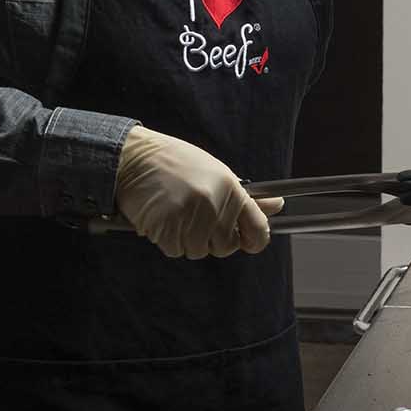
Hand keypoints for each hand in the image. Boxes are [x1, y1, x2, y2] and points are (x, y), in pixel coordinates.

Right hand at [114, 125, 284, 259]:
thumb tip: (276, 205)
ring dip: (188, 239)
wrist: (134, 159)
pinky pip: (175, 250)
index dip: (255, 240)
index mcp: (230, 188)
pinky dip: (169, 240)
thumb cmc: (175, 163)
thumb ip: (244, 196)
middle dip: (214, 239)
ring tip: (178, 213)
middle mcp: (214, 205)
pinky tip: (163, 218)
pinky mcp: (167, 230)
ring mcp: (190, 219)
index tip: (250, 241)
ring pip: (199, 251)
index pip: (257, 229)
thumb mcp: (216, 172)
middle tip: (198, 218)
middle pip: (226, 247)